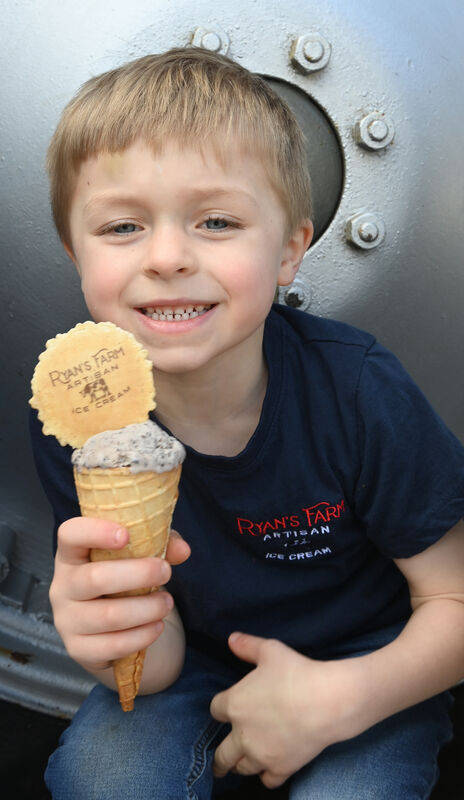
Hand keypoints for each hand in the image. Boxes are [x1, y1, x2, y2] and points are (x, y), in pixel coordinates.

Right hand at [50, 518, 189, 672]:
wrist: (111, 627)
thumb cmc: (124, 579)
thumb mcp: (139, 555)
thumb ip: (161, 544)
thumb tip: (182, 550)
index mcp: (72, 554)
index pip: (70, 534)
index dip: (95, 532)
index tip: (126, 535)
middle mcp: (62, 586)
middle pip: (94, 578)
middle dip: (138, 574)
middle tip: (166, 571)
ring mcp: (67, 620)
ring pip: (108, 616)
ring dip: (146, 608)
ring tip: (167, 602)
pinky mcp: (79, 649)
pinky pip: (113, 645)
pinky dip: (141, 636)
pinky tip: (157, 626)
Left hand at [210, 633, 354, 788]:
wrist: (326, 701)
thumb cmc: (297, 673)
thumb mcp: (270, 650)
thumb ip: (247, 645)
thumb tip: (231, 639)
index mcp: (234, 704)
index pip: (215, 711)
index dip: (220, 709)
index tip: (225, 710)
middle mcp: (242, 734)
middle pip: (221, 754)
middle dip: (219, 758)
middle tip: (218, 761)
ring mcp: (261, 755)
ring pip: (241, 768)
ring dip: (240, 765)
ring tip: (240, 764)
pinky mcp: (281, 768)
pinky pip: (267, 780)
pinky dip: (266, 776)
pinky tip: (268, 770)